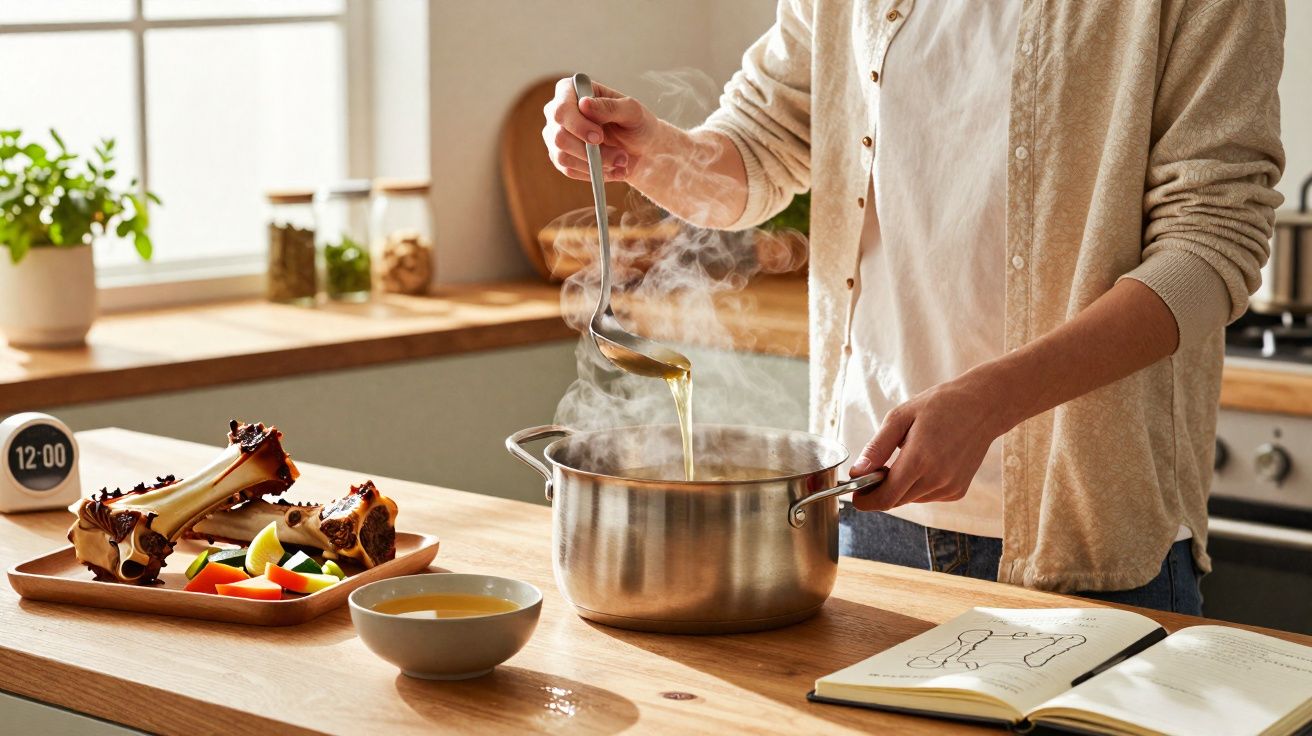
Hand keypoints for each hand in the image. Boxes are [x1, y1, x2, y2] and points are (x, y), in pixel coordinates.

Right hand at [542, 77, 660, 182]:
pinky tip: (613, 169)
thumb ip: (609, 106)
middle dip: (591, 151)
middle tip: (620, 155)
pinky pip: (570, 170)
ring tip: (621, 161)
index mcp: (572, 91)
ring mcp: (556, 136)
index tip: (598, 137)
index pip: (561, 109)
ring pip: (563, 157)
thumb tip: (583, 104)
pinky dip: (595, 173)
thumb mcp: (632, 112)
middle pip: (559, 137)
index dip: (578, 125)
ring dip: (597, 164)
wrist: (641, 149)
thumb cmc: (636, 123)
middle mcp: (558, 112)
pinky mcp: (561, 157)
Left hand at [848, 371, 1013, 511]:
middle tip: (877, 467)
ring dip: (900, 486)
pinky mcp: (958, 491)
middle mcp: (937, 479)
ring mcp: (950, 487)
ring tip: (907, 456)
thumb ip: (876, 447)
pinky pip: (927, 496)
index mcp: (920, 460)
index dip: (866, 501)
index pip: (885, 498)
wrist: (983, 406)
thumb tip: (857, 472)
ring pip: (910, 499)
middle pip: (895, 501)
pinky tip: (926, 462)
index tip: (855, 494)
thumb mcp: (901, 417)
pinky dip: (918, 485)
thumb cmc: (940, 406)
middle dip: (880, 490)